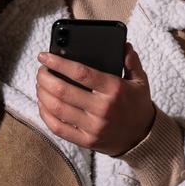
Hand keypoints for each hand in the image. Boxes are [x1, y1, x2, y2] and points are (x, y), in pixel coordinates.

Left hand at [35, 44, 157, 156]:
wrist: (143, 137)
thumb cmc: (138, 105)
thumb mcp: (140, 81)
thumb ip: (131, 62)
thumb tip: (124, 44)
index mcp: (114, 89)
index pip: (81, 73)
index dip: (59, 63)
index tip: (45, 56)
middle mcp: (102, 108)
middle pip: (63, 90)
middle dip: (45, 78)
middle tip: (41, 71)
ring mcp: (93, 126)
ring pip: (57, 108)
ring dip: (43, 94)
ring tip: (40, 85)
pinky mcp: (86, 140)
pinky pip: (59, 128)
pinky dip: (46, 115)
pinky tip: (43, 104)